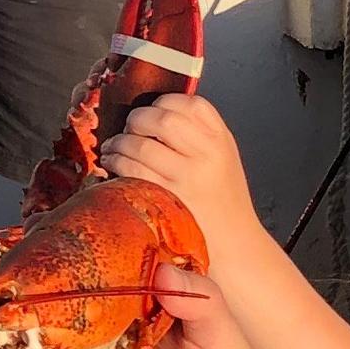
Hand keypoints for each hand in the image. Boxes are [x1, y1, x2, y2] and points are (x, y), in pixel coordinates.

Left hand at [104, 94, 257, 241]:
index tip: (153, 110)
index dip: (165, 102)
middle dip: (138, 119)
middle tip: (130, 127)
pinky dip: (116, 162)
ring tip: (113, 146)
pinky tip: (112, 164)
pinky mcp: (168, 198)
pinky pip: (132, 170)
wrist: (236, 246)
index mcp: (222, 141)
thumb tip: (156, 117)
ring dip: (120, 141)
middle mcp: (207, 155)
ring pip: (142, 144)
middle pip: (164, 118)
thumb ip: (199, 137)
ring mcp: (188, 177)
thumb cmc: (224, 205)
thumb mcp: (223, 161)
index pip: (192, 104)